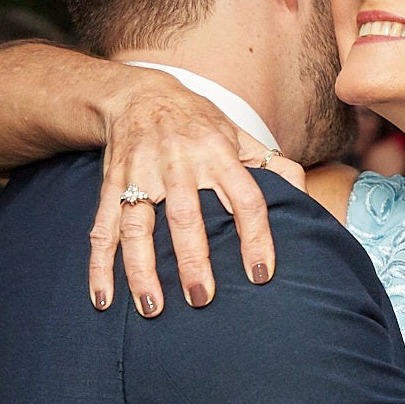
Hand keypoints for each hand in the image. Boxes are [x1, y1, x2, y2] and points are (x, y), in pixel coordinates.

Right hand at [88, 74, 303, 315]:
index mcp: (219, 155)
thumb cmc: (200, 124)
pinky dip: (99, 265)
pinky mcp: (111, 185)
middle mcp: (179, 164)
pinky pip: (103, 227)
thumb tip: (305, 200)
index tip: (261, 275)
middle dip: (192, 260)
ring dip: (141, 269)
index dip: (255, 237)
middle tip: (201, 299)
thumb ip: (274, 167)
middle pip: (186, 216)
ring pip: (138, 225)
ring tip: (152, 308)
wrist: (139, 94)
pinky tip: (102, 298)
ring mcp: (141, 175)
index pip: (245, 199)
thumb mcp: (241, 135)